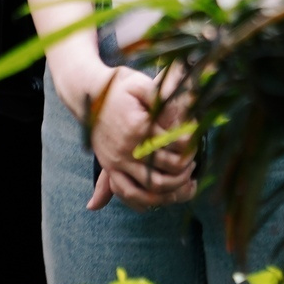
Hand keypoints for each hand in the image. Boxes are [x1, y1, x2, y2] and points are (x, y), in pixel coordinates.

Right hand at [81, 66, 195, 211]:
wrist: (87, 93)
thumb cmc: (118, 86)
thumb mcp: (139, 83)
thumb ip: (160, 96)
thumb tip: (183, 106)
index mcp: (139, 127)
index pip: (176, 145)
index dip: (192, 145)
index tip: (196, 140)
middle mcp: (127, 148)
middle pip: (168, 169)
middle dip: (186, 168)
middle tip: (193, 162)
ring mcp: (117, 161)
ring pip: (150, 187)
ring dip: (173, 188)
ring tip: (183, 180)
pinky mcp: (110, 167)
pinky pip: (128, 192)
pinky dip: (146, 200)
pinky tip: (161, 196)